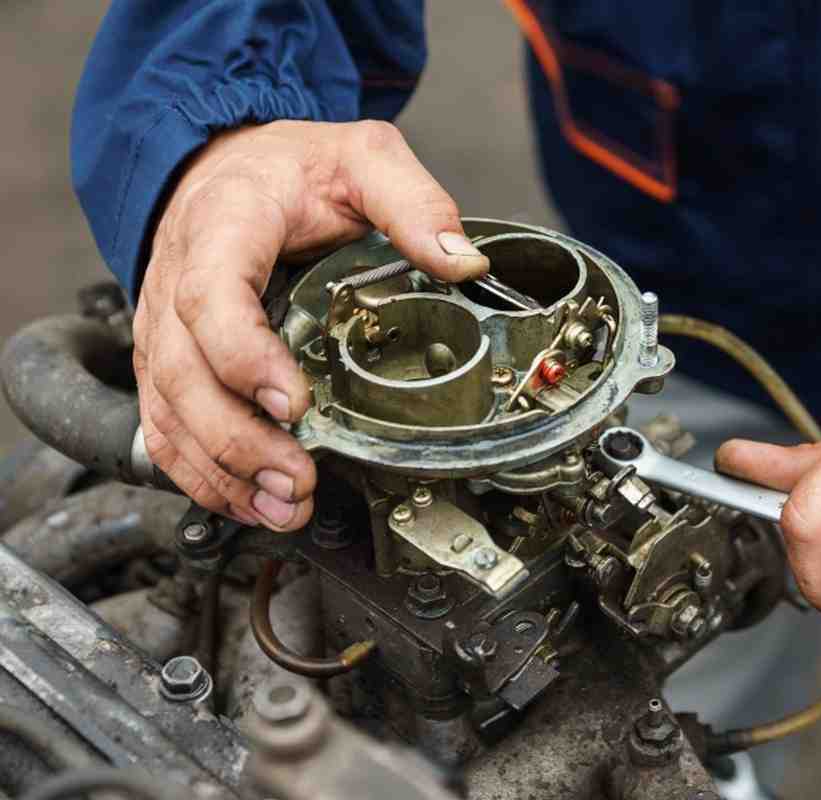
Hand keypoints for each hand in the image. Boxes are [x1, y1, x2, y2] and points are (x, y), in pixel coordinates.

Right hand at [134, 120, 487, 530]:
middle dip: (237, 438)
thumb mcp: (363, 159)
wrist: (228, 167)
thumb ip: (413, 203)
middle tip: (294, 478)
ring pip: (169, 410)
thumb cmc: (290, 168)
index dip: (246, 358)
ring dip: (220, 469)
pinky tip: (248, 501)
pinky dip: (200, 472)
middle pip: (184, 372)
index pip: (213, 298)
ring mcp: (164, 326)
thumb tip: (465, 263)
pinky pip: (165, 425)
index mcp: (223, 226)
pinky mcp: (167, 360)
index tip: (296, 403)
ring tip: (280, 506)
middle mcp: (177, 280)